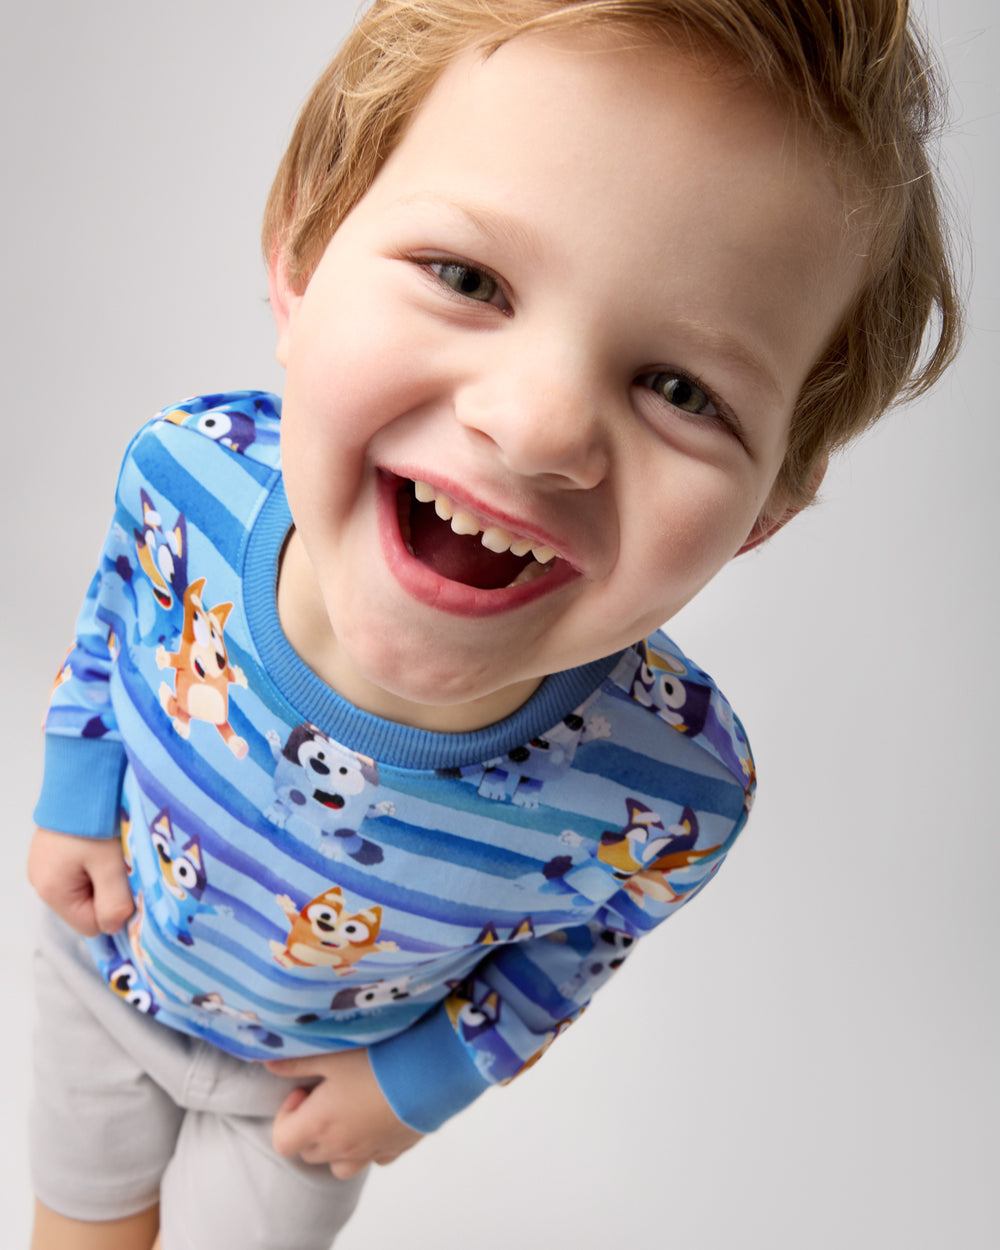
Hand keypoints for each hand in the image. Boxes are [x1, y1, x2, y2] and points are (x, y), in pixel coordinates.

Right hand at [27, 826, 133, 936]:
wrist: (82, 774)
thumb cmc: (95, 819)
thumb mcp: (111, 864)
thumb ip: (114, 902)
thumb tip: (113, 928)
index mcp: (51, 890)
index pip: (91, 925)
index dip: (115, 910)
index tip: (129, 884)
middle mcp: (41, 880)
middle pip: (87, 906)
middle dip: (110, 891)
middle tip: (122, 862)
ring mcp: (46, 863)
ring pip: (87, 886)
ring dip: (105, 874)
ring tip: (114, 848)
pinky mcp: (54, 848)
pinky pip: (80, 868)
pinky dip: (97, 859)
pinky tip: (105, 840)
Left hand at [266, 1048, 422, 1178]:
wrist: (431, 1071)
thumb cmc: (377, 1059)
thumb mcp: (333, 1053)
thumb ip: (297, 1061)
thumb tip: (269, 1063)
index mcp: (319, 1124)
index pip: (282, 1141)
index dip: (286, 1116)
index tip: (304, 1091)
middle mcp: (341, 1146)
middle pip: (309, 1152)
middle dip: (309, 1125)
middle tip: (326, 1093)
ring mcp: (369, 1152)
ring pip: (339, 1164)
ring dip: (336, 1142)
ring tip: (349, 1110)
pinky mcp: (395, 1149)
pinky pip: (373, 1158)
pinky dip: (368, 1144)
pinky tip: (377, 1114)